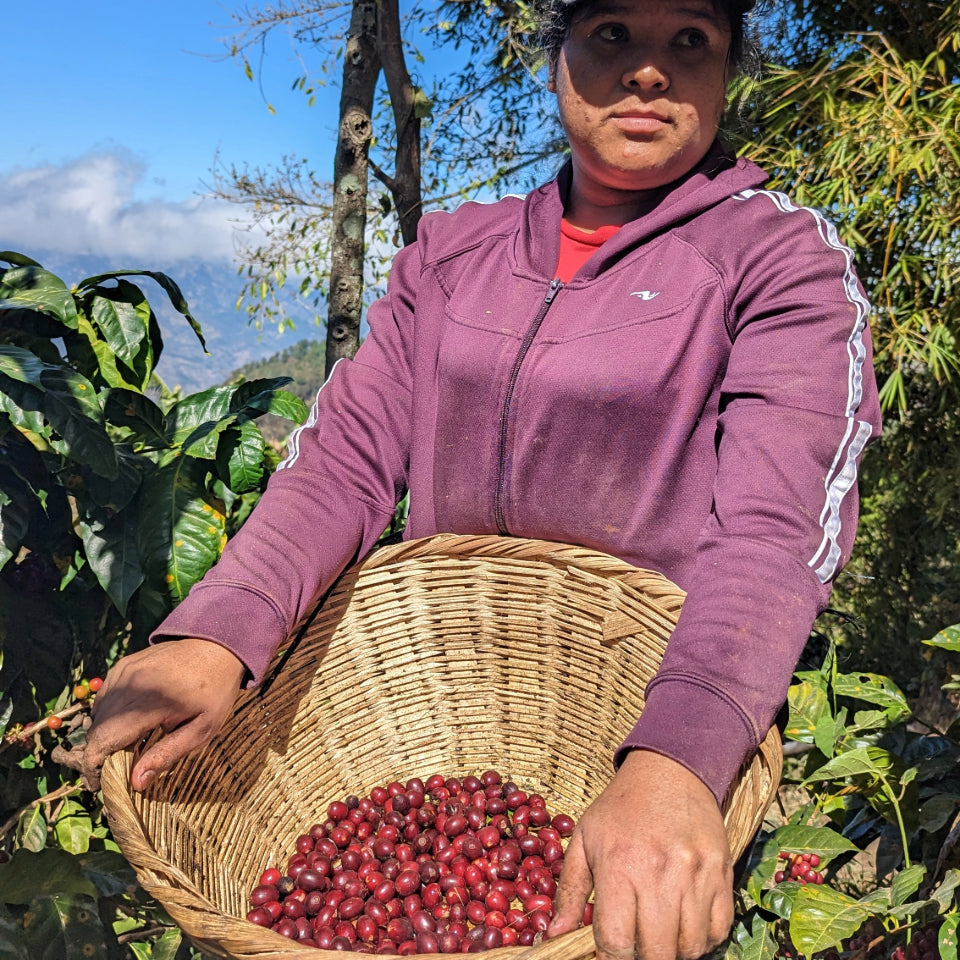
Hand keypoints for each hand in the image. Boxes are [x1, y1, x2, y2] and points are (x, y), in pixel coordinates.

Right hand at [81, 638, 246, 792]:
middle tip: (117, 769)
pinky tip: (128, 721)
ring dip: (103, 734)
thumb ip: (168, 754)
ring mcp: (124, 672)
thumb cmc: (215, 691)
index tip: (98, 785)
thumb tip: (135, 783)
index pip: (102, 740)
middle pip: (96, 729)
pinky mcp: (124, 665)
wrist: (218, 647)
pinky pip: (104, 696)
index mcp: (149, 703)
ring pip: (97, 713)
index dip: (92, 767)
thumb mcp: (202, 729)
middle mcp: (129, 684)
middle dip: (99, 754)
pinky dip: (108, 713)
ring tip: (125, 746)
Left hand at [548, 750, 733, 959]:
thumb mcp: (585, 837)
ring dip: (673, 951)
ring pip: (690, 948)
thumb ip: (570, 890)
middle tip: (635, 944)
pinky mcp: (722, 873)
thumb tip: (554, 935)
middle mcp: (660, 874)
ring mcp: (695, 876)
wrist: (670, 769)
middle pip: (657, 954)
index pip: (616, 943)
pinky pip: (719, 931)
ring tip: (659, 934)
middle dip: (642, 958)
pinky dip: (702, 939)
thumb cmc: (622, 806)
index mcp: (619, 866)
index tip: (608, 955)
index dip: (611, 959)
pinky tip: (684, 924)